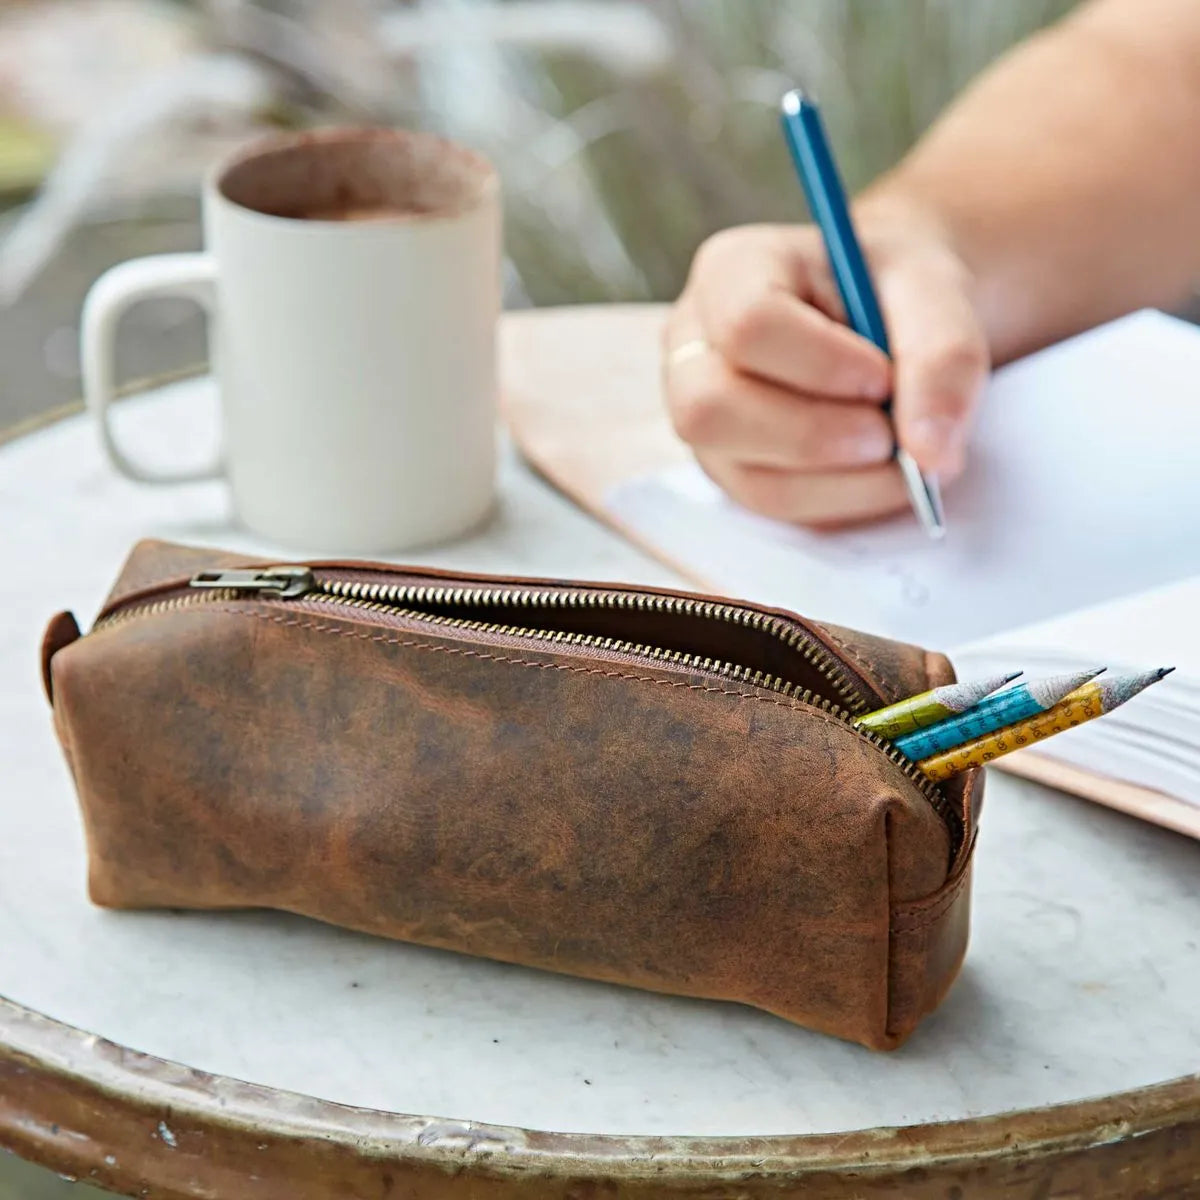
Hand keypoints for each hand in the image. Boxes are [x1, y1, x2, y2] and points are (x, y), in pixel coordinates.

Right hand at [662, 210, 989, 525]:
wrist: (894, 314)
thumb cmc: (897, 288)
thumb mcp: (935, 292)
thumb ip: (942, 358)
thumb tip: (932, 453)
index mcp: (730, 272)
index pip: (746, 324)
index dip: (819, 363)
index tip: (885, 379)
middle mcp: (694, 347)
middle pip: (712, 410)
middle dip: (813, 435)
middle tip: (887, 434)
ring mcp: (704, 416)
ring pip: (744, 473)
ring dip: (839, 480)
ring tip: (899, 453)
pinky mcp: (733, 467)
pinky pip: (775, 503)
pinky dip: (842, 500)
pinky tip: (882, 473)